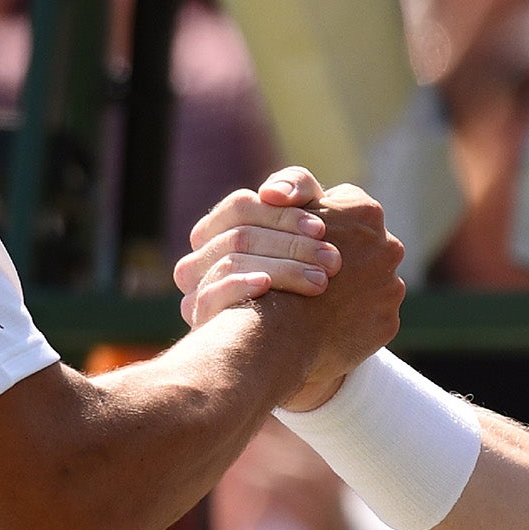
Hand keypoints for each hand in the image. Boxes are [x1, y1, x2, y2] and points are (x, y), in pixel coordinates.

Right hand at [174, 166, 336, 322]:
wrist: (297, 339)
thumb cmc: (303, 270)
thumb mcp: (304, 224)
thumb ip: (296, 190)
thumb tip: (273, 191)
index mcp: (218, 228)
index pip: (241, 206)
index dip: (281, 214)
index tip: (322, 228)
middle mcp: (199, 256)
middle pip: (239, 236)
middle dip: (290, 245)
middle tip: (333, 260)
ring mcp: (195, 287)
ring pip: (230, 262)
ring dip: (280, 269)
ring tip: (320, 281)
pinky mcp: (200, 319)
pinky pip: (210, 296)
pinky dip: (239, 286)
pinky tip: (267, 286)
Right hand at [269, 184, 405, 409]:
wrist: (278, 333)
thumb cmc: (271, 267)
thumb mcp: (280, 215)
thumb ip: (296, 194)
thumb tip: (288, 193)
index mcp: (365, 212)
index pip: (350, 206)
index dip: (325, 221)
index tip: (308, 237)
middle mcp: (389, 246)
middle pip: (367, 245)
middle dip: (345, 254)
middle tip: (314, 269)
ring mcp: (391, 286)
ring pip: (372, 281)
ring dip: (352, 288)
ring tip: (317, 300)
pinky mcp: (388, 322)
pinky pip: (372, 315)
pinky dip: (354, 318)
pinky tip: (328, 324)